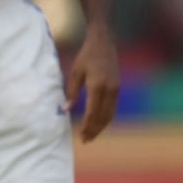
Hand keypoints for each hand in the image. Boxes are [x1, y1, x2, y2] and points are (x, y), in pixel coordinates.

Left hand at [63, 27, 119, 142]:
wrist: (103, 41)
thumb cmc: (86, 55)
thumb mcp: (75, 72)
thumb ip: (71, 92)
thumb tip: (64, 110)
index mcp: (97, 85)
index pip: (92, 112)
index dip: (87, 126)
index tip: (80, 135)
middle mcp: (109, 89)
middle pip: (103, 116)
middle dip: (94, 130)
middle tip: (85, 140)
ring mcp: (116, 89)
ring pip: (110, 114)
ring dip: (101, 127)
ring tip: (91, 135)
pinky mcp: (118, 87)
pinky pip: (113, 108)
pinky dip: (106, 118)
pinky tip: (98, 123)